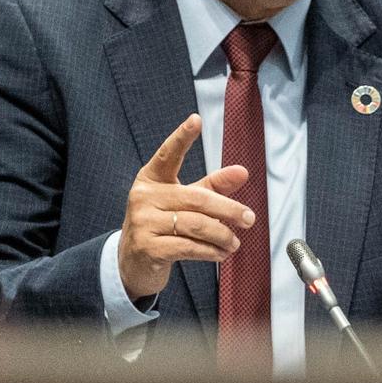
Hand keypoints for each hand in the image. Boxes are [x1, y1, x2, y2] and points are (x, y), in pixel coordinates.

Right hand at [117, 113, 254, 300]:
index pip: (168, 155)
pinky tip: (220, 254)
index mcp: (152, 180)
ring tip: (234, 242)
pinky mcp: (148, 247)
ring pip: (195, 225)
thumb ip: (213, 186)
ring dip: (222, 235)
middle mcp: (144, 197)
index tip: (196, 120)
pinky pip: (188, 246)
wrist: (133, 262)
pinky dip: (210, 251)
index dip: (181, 138)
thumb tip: (242, 172)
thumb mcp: (184, 202)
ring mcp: (143, 222)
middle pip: (197, 198)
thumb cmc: (162, 226)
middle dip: (228, 210)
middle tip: (248, 219)